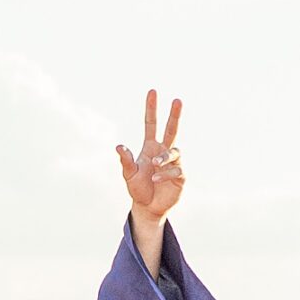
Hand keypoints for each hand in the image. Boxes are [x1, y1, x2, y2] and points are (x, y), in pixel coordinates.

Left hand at [116, 90, 183, 220]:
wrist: (148, 208)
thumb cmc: (138, 189)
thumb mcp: (129, 174)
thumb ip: (125, 161)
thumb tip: (119, 146)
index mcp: (150, 147)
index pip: (151, 124)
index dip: (151, 108)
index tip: (152, 92)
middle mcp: (163, 152)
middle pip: (171, 129)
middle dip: (174, 115)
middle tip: (178, 100)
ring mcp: (173, 163)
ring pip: (174, 151)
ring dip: (164, 157)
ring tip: (155, 164)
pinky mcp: (180, 176)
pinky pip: (176, 170)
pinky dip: (165, 173)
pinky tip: (156, 178)